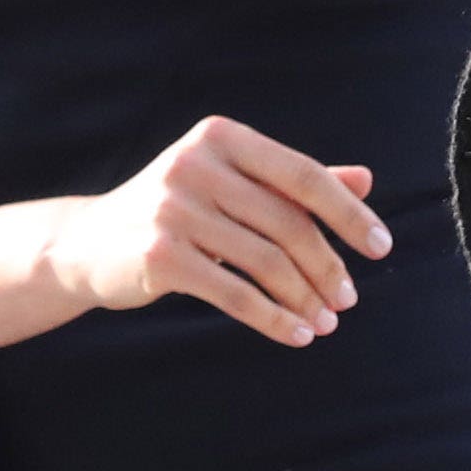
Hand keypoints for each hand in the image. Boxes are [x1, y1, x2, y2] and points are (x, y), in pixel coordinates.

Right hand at [43, 115, 391, 346]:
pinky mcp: (159, 255)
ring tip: (326, 322)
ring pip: (264, 261)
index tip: (381, 246)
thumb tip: (366, 179)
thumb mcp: (233, 185)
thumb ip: (293, 181)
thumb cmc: (177, 211)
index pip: (303, 175)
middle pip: (287, 222)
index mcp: (222, 137)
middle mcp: (195, 164)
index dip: (348, 213)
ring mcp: (172, 208)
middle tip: (349, 300)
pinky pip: (234, 293)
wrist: (88, 244)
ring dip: (304, 298)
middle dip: (327, 266)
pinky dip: (273, 318)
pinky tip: (296, 334)